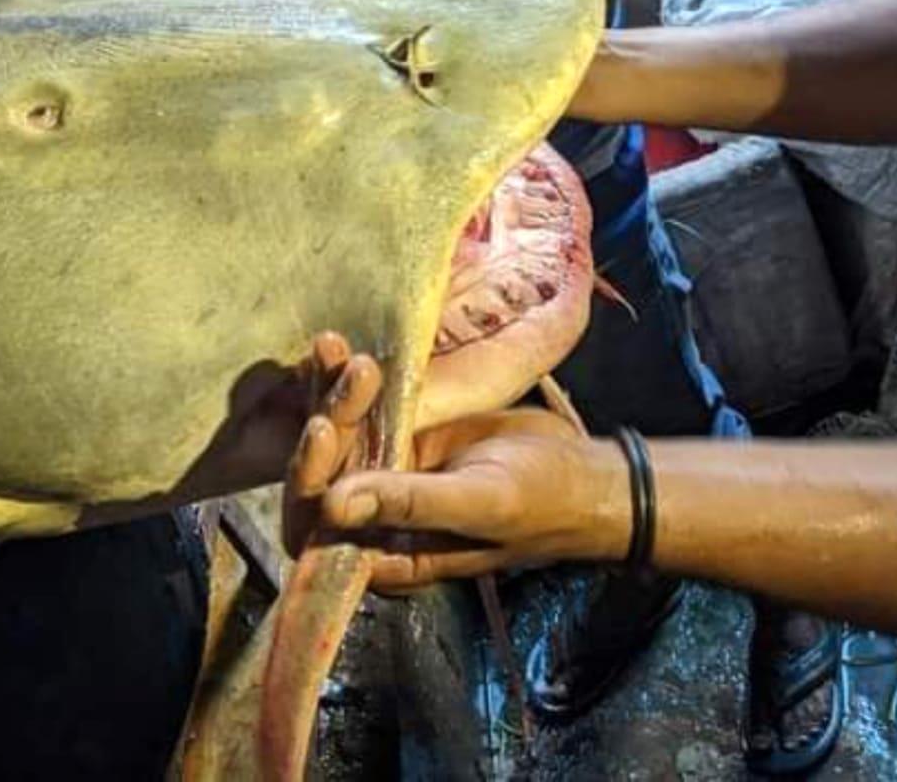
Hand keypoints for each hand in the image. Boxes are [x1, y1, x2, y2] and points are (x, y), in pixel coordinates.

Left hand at [289, 366, 632, 589]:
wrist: (585, 473)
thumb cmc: (543, 503)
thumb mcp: (480, 503)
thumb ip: (410, 505)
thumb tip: (333, 508)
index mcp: (385, 552)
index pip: (321, 525)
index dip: (310, 481)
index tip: (325, 428)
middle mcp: (374, 518)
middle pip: (322, 472)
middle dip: (327, 419)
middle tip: (349, 371)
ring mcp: (386, 472)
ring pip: (337, 432)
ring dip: (330, 389)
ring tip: (334, 344)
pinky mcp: (400, 433)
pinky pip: (362, 407)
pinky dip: (347, 377)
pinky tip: (338, 344)